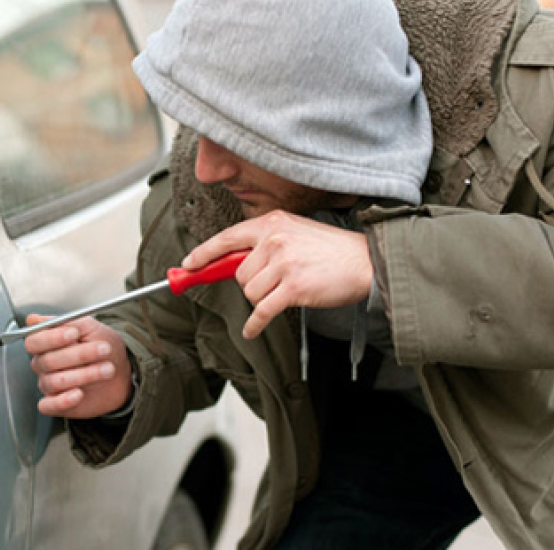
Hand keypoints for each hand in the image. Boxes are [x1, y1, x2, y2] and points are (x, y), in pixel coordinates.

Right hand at [24, 315, 132, 417]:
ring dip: (84, 375)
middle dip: (79, 355)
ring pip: (54, 381)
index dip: (51, 338)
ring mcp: (49, 384)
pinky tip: (78, 394)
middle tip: (103, 350)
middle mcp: (43, 364)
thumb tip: (35, 320)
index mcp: (46, 343)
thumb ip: (67, 322)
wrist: (121, 372)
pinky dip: (62, 401)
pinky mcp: (56, 403)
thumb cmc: (103, 347)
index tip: (74, 334)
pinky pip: (48, 406)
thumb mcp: (91, 328)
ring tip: (107, 369)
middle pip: (47, 361)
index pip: (34, 341)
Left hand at [182, 210, 373, 338]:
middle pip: (238, 273)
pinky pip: (261, 311)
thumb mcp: (295, 232)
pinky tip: (252, 329)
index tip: (188, 264)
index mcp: (272, 223)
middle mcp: (275, 239)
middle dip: (250, 284)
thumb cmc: (331, 250)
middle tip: (274, 283)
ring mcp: (284, 263)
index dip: (203, 253)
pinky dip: (254, 324)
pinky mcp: (293, 288)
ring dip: (262, 300)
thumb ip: (266, 242)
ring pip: (249, 293)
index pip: (227, 237)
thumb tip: (231, 262)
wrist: (365, 262)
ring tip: (285, 292)